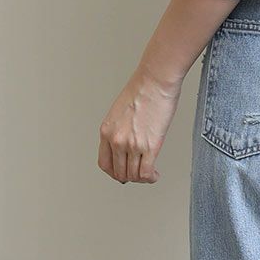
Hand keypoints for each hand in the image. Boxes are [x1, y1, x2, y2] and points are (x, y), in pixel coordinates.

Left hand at [98, 69, 181, 184]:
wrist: (155, 80)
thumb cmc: (142, 89)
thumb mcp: (119, 112)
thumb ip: (119, 130)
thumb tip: (126, 143)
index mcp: (106, 131)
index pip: (104, 163)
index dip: (114, 172)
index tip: (122, 173)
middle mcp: (116, 140)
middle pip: (119, 172)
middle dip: (129, 176)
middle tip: (138, 174)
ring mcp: (132, 144)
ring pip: (133, 175)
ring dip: (141, 178)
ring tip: (149, 173)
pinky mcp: (150, 146)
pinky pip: (146, 172)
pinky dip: (150, 177)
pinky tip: (154, 174)